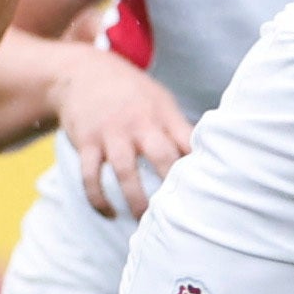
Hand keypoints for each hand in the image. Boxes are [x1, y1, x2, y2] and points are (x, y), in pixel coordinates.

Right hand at [56, 52, 194, 216]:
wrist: (82, 73)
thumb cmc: (131, 93)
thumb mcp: (160, 101)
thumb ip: (180, 130)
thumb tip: (209, 158)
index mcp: (163, 115)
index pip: (189, 141)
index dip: (200, 164)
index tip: (210, 189)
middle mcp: (139, 123)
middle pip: (161, 155)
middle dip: (172, 183)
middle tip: (180, 212)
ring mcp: (111, 133)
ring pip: (124, 170)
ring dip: (135, 198)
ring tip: (144, 221)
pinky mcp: (86, 142)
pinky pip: (90, 176)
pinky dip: (98, 198)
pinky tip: (109, 213)